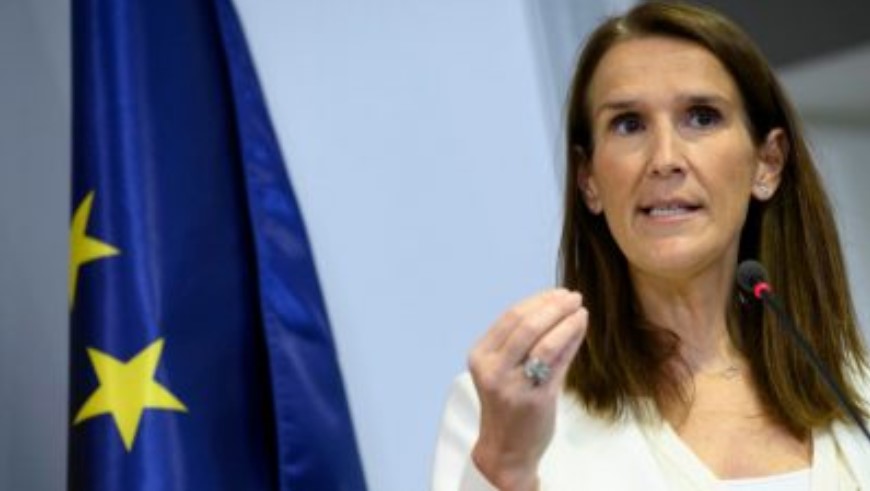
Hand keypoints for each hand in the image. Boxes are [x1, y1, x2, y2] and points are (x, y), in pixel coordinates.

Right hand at [468, 288, 587, 490]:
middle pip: (525, 326)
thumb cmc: (508, 404)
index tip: (557, 292)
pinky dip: (571, 341)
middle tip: (573, 296)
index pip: (510, 317)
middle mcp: (493, 370)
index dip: (537, 301)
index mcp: (480, 356)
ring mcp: (513, 386)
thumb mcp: (504, 369)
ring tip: (580, 310)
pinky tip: (580, 329)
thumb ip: (523, 341)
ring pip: (543, 343)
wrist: (506, 449)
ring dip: (565, 321)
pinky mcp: (535, 400)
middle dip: (553, 306)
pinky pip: (558, 364)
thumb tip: (555, 306)